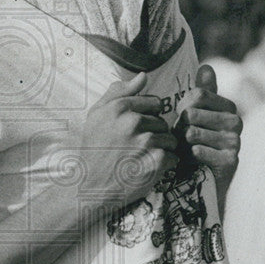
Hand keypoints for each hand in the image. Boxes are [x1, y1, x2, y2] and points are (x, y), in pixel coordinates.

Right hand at [79, 69, 177, 206]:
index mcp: (120, 107)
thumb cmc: (94, 149)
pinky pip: (173, 157)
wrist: (91, 186)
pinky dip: (165, 164)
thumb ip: (119, 92)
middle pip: (162, 121)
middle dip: (154, 133)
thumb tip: (143, 76)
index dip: (148, 116)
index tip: (136, 129)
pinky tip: (148, 168)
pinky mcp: (156, 162)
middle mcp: (133, 122)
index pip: (154, 102)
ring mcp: (146, 142)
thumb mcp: (97, 115)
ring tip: (142, 158)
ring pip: (170, 139)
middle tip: (137, 147)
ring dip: (161, 148)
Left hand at [176, 64, 241, 204]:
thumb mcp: (195, 116)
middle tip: (183, 140)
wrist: (199, 182)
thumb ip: (202, 92)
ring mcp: (235, 142)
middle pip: (192, 113)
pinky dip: (189, 156)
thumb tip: (207, 66)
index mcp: (228, 107)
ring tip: (187, 150)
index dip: (182, 108)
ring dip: (182, 143)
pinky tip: (193, 162)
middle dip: (179, 127)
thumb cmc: (194, 144)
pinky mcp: (230, 161)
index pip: (198, 94)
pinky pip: (198, 150)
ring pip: (192, 132)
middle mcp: (236, 122)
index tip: (182, 120)